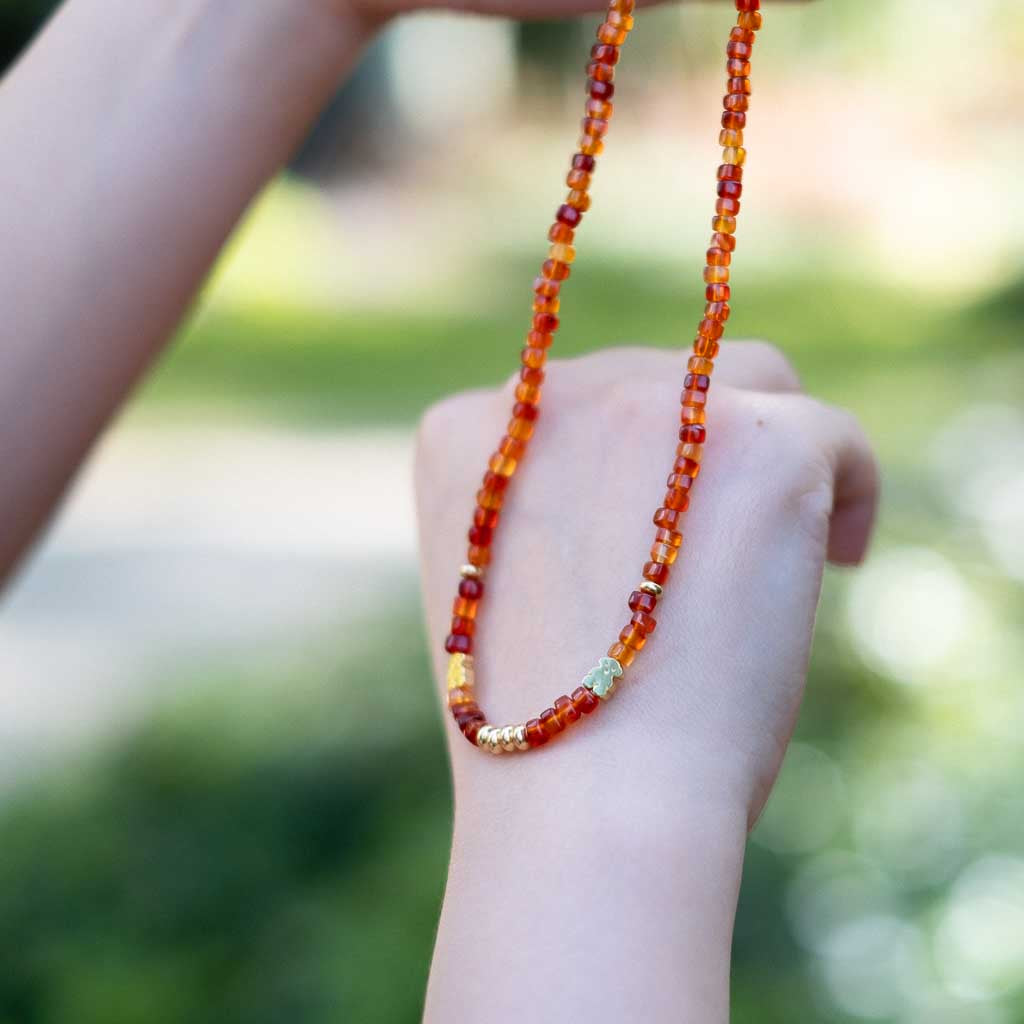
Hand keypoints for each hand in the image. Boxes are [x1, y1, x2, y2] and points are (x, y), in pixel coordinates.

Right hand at [416, 343, 877, 827]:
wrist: (585, 803)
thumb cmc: (542, 733)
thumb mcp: (503, 596)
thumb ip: (546, 517)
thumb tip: (641, 493)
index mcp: (466, 437)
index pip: (567, 406)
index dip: (623, 460)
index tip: (657, 524)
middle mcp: (548, 395)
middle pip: (658, 384)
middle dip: (695, 454)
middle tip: (724, 541)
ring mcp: (647, 406)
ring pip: (747, 383)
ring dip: (769, 454)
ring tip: (794, 540)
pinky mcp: (755, 440)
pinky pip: (831, 431)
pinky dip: (849, 490)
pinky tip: (841, 556)